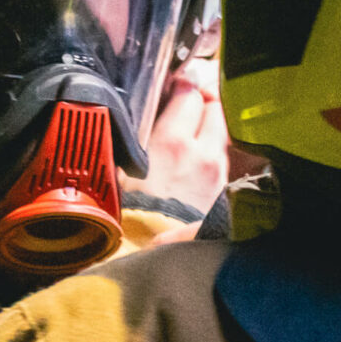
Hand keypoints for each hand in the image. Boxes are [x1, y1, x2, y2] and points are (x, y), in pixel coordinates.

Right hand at [120, 55, 228, 215]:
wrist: (142, 256)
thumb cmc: (122, 215)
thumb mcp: (117, 166)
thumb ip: (133, 133)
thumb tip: (140, 112)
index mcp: (173, 142)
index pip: (191, 92)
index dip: (183, 85)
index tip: (174, 86)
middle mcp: (203, 153)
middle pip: (216, 107)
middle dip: (204, 101)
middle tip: (189, 102)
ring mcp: (218, 175)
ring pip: (222, 134)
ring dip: (210, 128)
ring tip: (191, 131)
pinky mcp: (223, 193)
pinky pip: (224, 160)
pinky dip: (213, 153)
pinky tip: (197, 160)